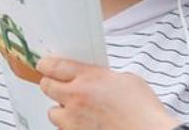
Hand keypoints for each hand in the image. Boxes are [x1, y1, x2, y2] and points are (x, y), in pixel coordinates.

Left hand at [37, 57, 181, 129]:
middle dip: (50, 84)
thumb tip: (98, 79)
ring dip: (61, 109)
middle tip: (58, 85)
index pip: (54, 66)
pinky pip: (64, 129)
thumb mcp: (126, 79)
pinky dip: (71, 125)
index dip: (46, 65)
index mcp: (89, 77)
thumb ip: (105, 76)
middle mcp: (76, 97)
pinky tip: (85, 123)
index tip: (45, 65)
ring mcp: (74, 120)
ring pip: (52, 112)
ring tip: (76, 109)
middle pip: (46, 86)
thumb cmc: (143, 111)